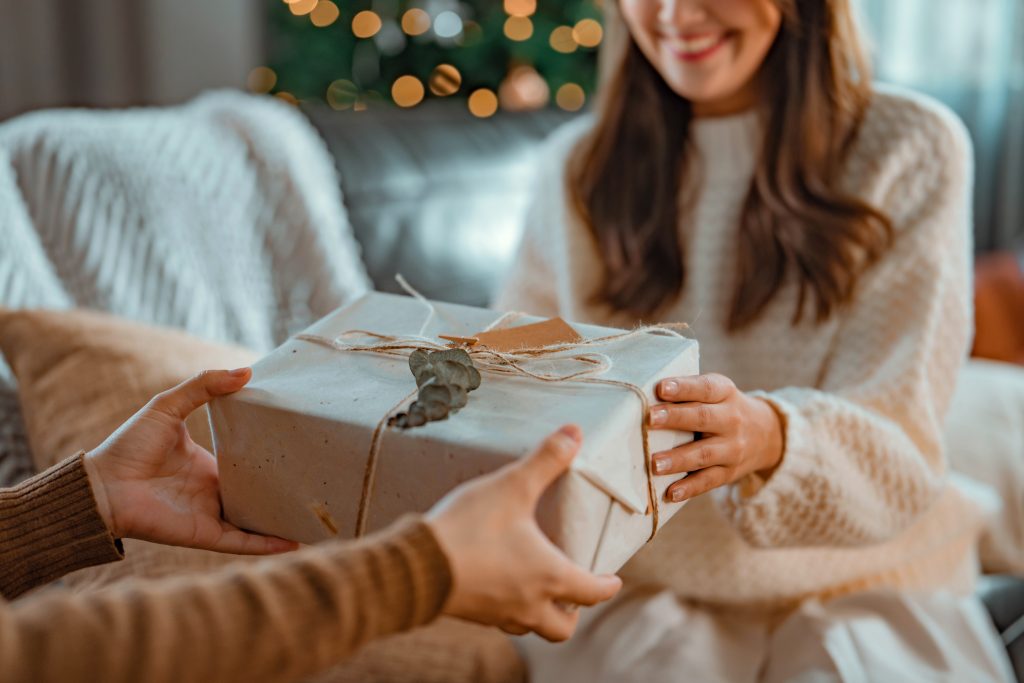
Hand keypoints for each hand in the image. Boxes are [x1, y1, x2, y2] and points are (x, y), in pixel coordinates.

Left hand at [83, 369, 298, 554]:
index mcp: (209, 465)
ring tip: (315, 516)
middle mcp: (214, 492)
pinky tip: (294, 541)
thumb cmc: (130, 445)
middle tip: (318, 481)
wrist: (102, 485)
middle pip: (257, 494)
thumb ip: (203, 386)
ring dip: (282, 521)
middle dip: (283, 492)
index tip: (299, 446)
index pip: (247, 464)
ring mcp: (211, 514)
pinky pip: (242, 541)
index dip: (270, 458)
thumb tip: (246, 371)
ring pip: (256, 521)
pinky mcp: (205, 533)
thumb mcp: (168, 406)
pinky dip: (267, 543)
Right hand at [427, 425, 621, 641]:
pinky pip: (500, 619)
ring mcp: (497, 613)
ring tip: (537, 586)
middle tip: (574, 590)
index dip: (607, 586)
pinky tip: (498, 581)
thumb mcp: (512, 487)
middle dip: (573, 612)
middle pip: (561, 628)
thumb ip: (545, 460)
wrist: (416, 566)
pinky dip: (509, 606)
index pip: (592, 594)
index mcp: (549, 577)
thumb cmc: (470, 529)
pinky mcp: (471, 613)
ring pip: (530, 626)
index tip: (613, 579)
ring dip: (540, 611)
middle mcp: (528, 604)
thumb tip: (575, 433)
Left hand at [648, 374, 783, 502]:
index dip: (683, 387)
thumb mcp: (716, 392)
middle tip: (650, 419)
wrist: (765, 433)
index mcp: (724, 392)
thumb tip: (643, 397)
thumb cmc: (722, 408)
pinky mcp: (729, 472)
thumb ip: (688, 393)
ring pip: (704, 453)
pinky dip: (689, 488)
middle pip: (702, 418)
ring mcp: (732, 448)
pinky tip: (671, 493)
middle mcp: (731, 419)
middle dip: (675, 418)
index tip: (661, 388)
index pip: (705, 388)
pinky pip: (708, 481)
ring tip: (655, 464)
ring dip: (678, 459)